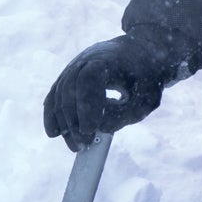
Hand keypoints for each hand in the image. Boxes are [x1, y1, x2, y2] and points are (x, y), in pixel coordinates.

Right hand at [43, 36, 172, 151]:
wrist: (141, 54)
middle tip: (84, 144)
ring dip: (65, 123)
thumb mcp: (147, 97)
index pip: (89, 80)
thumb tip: (100, 129)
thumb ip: (126, 113)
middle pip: (70, 90)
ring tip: (76, 146)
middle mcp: (85, 59)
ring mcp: (73, 67)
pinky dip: (53, 115)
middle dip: (75, 121)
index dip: (86, 105)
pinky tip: (55, 134)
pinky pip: (55, 96)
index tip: (90, 130)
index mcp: (108, 57)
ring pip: (60, 96)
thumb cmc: (147, 77)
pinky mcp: (67, 77)